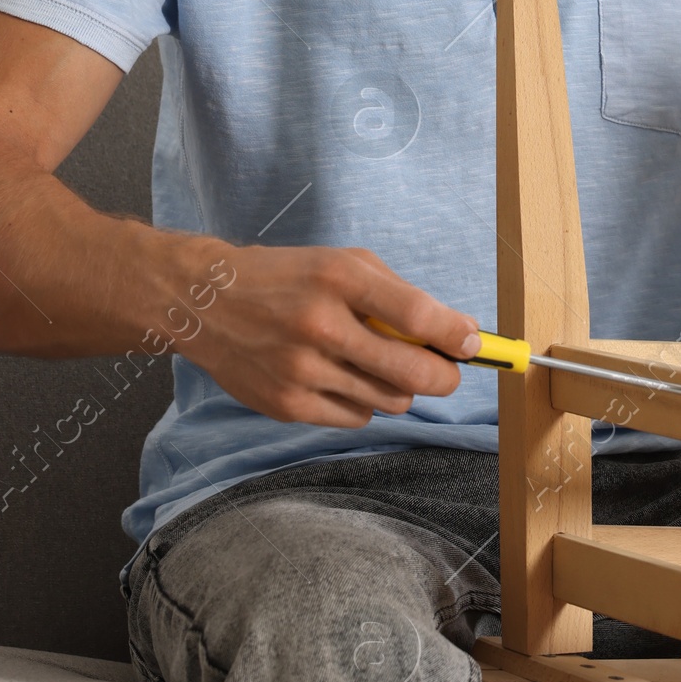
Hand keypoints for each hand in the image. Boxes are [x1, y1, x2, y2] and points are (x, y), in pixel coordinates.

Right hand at [177, 239, 482, 428]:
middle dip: (443, 377)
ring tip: (378, 366)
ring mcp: (300, 370)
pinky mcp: (285, 405)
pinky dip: (362, 403)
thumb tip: (457, 331)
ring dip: (399, 388)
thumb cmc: (287, 278)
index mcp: (338, 278)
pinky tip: (341, 379)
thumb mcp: (341, 264)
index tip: (474, 343)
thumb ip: (397, 295)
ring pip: (389, 401)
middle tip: (447, 372)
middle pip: (410, 371)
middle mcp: (319, 325)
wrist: (206, 302)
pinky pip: (355, 418)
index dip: (453, 334)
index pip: (414, 314)